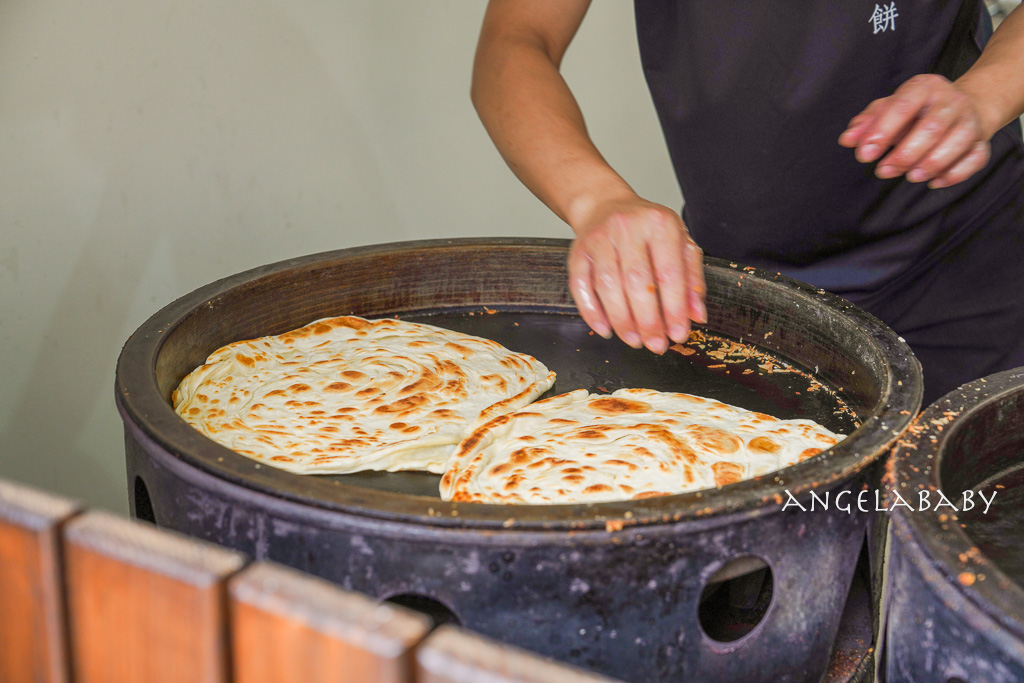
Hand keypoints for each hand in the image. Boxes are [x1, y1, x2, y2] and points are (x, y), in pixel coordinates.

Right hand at [567, 197, 706, 354]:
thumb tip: (696, 316)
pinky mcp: (577, 251)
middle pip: (636, 282)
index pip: (669, 273)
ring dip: (621, 320)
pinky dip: (591, 312)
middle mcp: (628, 227)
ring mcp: (599, 238)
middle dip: (647, 320)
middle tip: (655, 345)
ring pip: (607, 286)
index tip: (678, 334)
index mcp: (660, 224)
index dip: (674, 308)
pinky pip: (581, 286)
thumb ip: (691, 279)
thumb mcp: (679, 244)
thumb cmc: (647, 230)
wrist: (605, 205)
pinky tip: (605, 329)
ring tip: (634, 340)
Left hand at [839, 74, 991, 188]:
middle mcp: (951, 100)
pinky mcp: (983, 139)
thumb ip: (867, 123)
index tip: (864, 154)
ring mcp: (970, 119)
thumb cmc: (918, 109)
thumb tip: (847, 140)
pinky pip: (975, 158)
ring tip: (911, 176)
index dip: (882, 131)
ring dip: (932, 164)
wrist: (965, 103)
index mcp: (924, 87)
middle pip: (932, 127)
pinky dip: (955, 174)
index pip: (902, 106)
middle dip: (905, 154)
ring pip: (958, 142)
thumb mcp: (890, 108)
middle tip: (884, 171)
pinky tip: (935, 182)